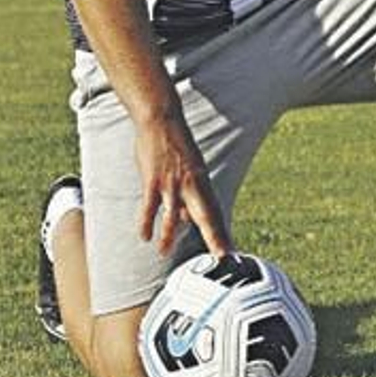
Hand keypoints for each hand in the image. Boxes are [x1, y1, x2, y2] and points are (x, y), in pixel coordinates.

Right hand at [133, 105, 232, 257]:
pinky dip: (146, 222)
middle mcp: (192, 185)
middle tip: (223, 257)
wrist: (162, 119)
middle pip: (206, 217)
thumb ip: (186, 197)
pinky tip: (144, 236)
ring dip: (168, 237)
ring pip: (173, 216)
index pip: (215, 214)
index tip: (231, 254)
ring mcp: (172, 183)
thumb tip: (183, 220)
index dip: (222, 235)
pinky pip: (149, 207)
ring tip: (164, 253)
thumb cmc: (174, 146)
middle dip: (215, 238)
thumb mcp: (188, 171)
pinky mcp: (153, 180)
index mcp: (202, 183)